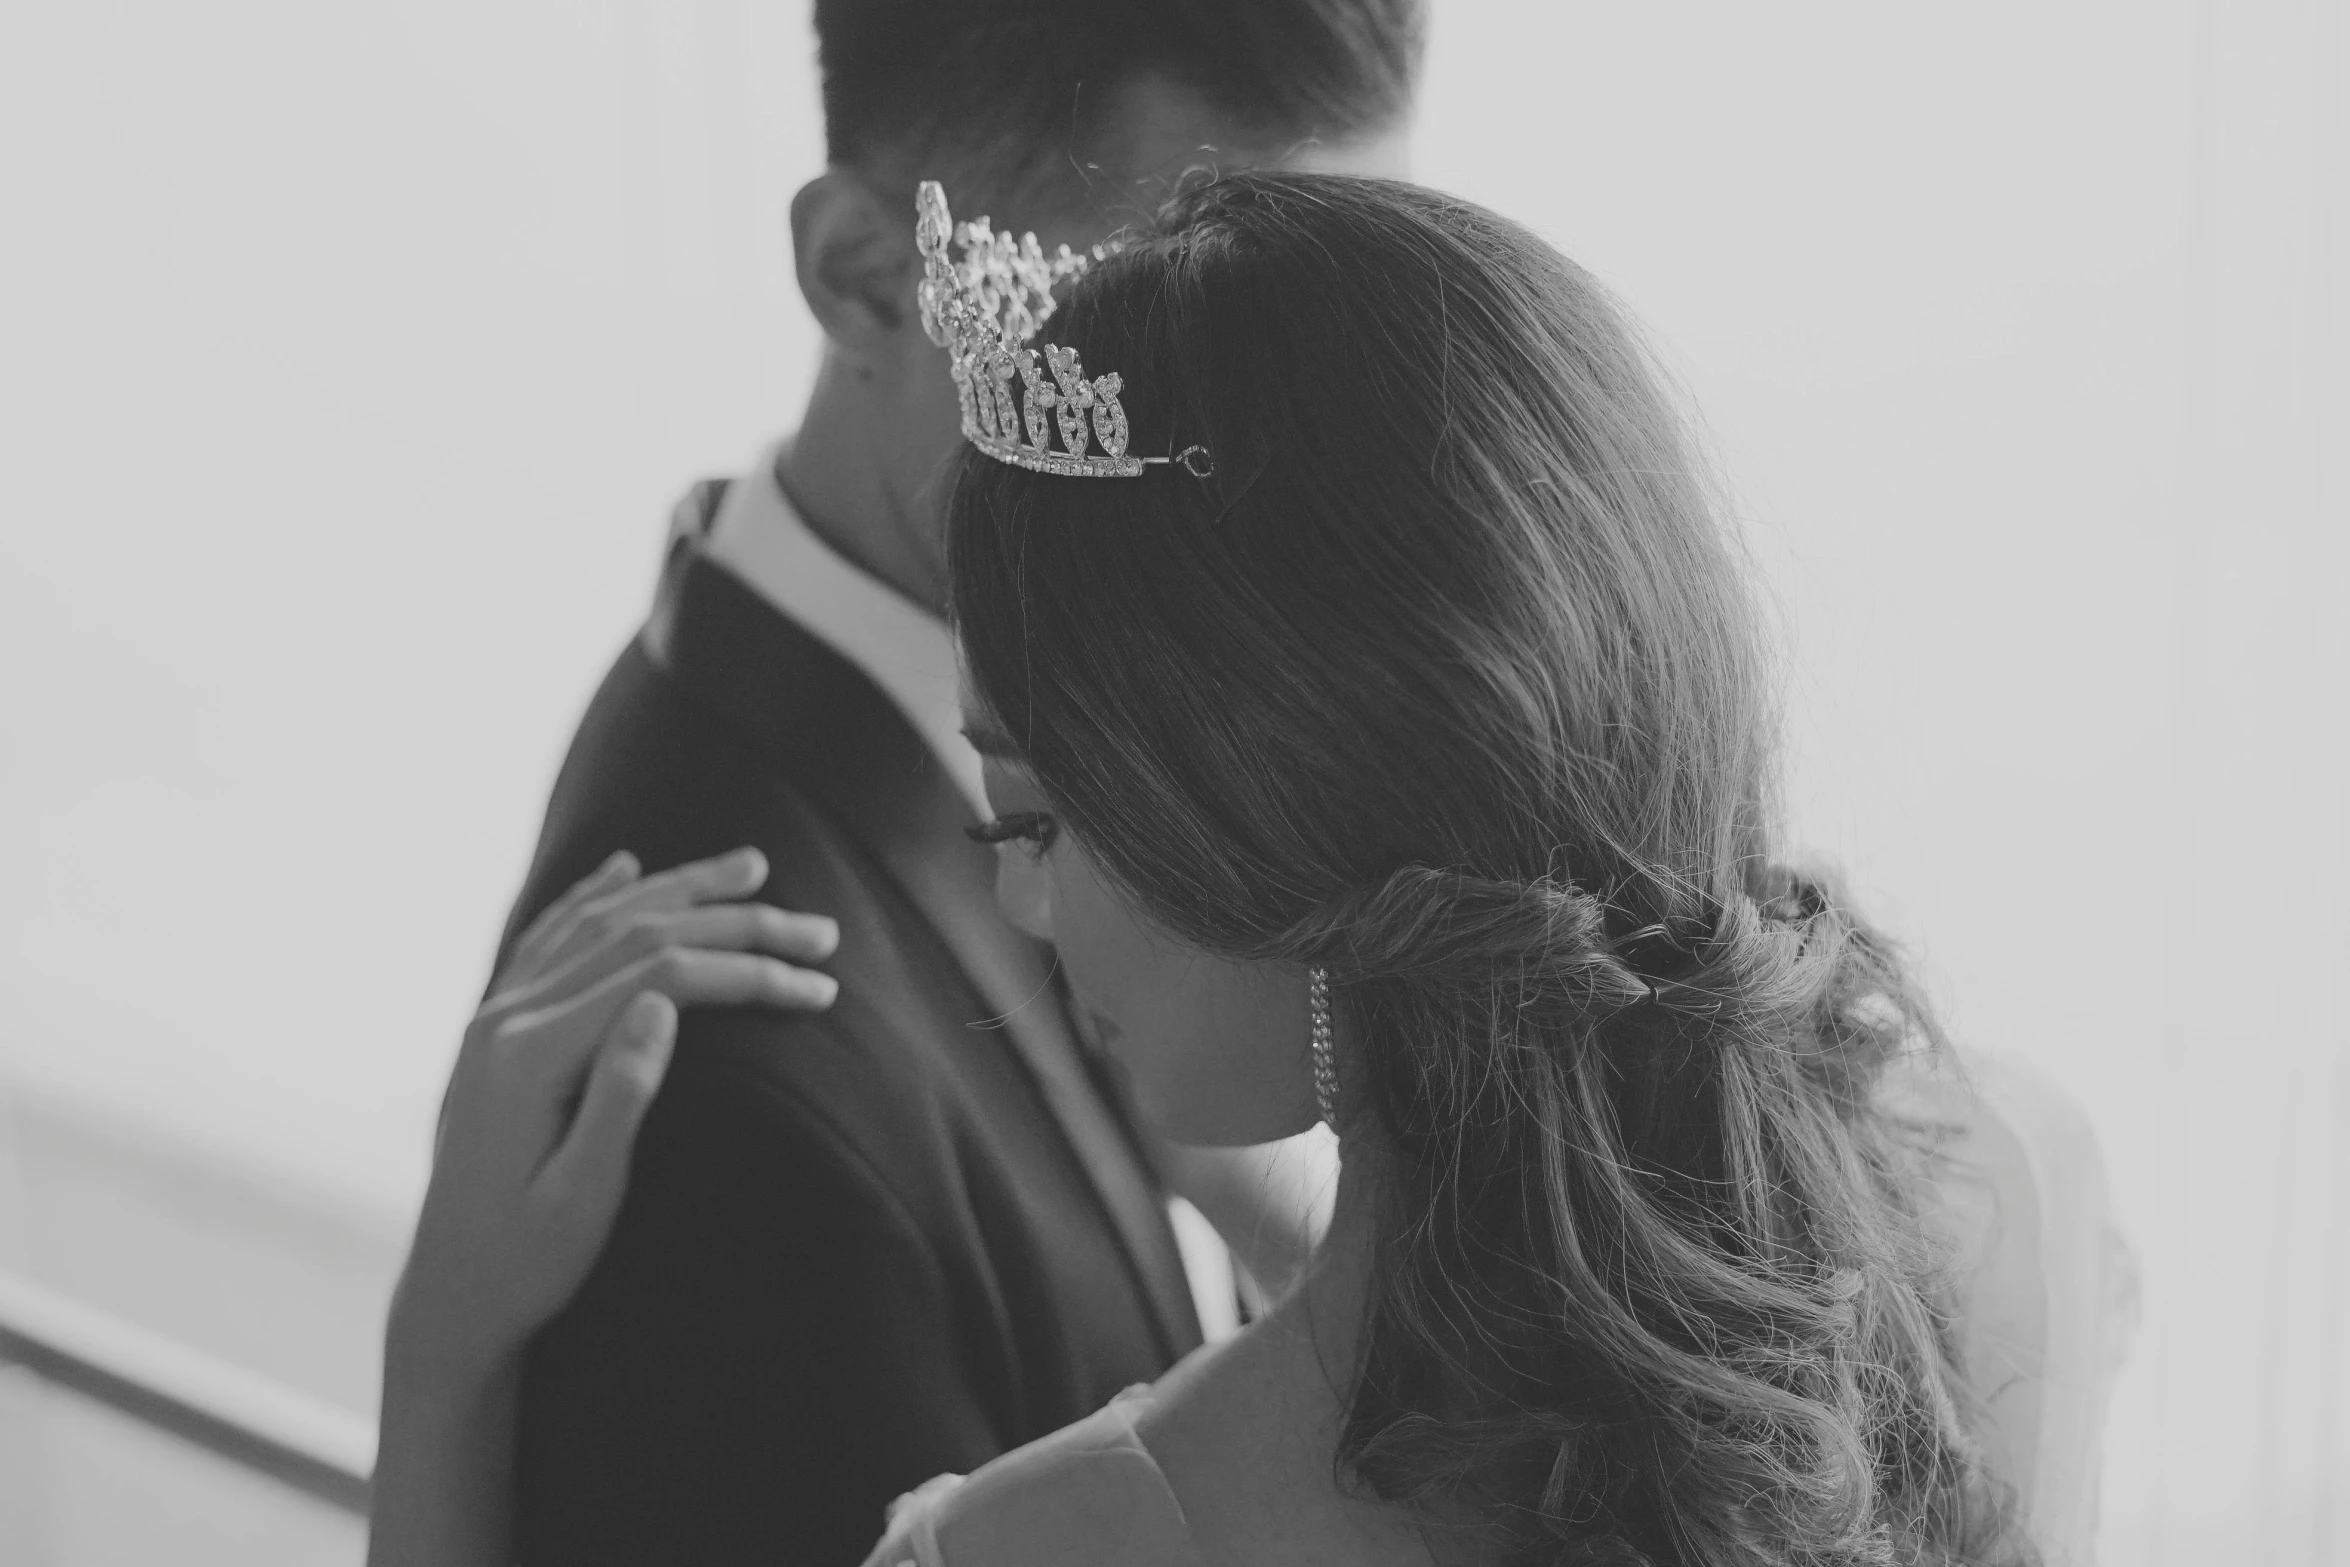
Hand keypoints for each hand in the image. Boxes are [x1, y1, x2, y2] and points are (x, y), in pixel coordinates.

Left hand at [391, 847, 836, 1380]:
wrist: (448, 1299)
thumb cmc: (525, 1266)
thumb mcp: (582, 1200)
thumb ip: (620, 1097)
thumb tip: (665, 1005)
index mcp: (530, 1057)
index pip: (660, 978)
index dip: (748, 972)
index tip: (819, 986)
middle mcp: (505, 1020)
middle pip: (637, 934)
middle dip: (737, 920)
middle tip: (820, 926)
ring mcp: (493, 1018)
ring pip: (599, 921)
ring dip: (680, 887)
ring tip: (751, 865)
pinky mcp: (493, 1030)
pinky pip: (550, 937)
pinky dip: (595, 894)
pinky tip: (625, 867)